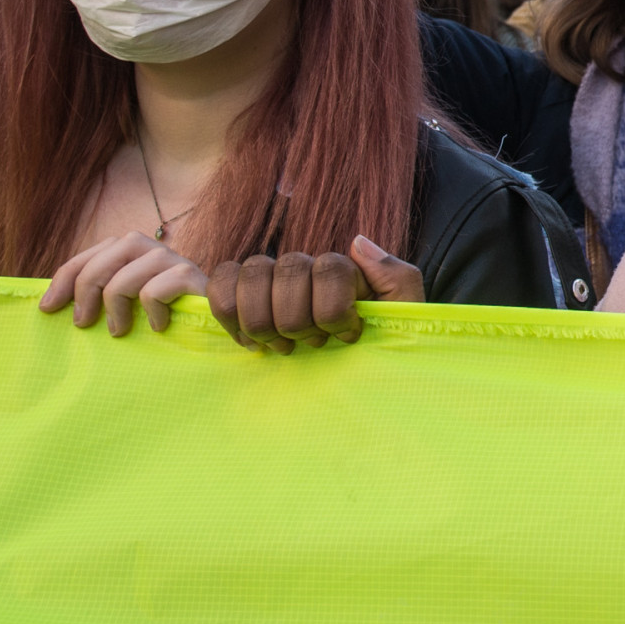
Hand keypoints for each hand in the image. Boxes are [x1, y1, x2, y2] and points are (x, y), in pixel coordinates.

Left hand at [39, 232, 207, 336]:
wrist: (214, 335)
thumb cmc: (161, 325)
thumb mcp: (123, 310)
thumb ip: (99, 297)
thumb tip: (50, 305)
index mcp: (135, 253)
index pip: (94, 251)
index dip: (66, 277)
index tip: (48, 309)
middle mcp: (156, 249)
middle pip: (113, 251)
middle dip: (88, 287)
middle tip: (82, 323)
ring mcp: (178, 261)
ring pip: (133, 270)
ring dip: (117, 303)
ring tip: (118, 331)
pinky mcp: (195, 279)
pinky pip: (158, 288)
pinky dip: (151, 310)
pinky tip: (157, 327)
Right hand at [207, 235, 424, 353]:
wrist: (358, 381)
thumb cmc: (379, 349)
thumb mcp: (405, 318)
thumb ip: (397, 278)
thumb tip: (357, 242)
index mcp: (341, 270)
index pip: (329, 267)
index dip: (334, 308)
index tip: (347, 336)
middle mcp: (304, 269)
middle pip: (287, 268)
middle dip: (298, 317)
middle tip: (311, 345)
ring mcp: (270, 283)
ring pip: (249, 272)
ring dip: (261, 318)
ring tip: (281, 347)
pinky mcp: (240, 301)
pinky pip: (219, 283)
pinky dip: (223, 307)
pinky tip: (239, 333)